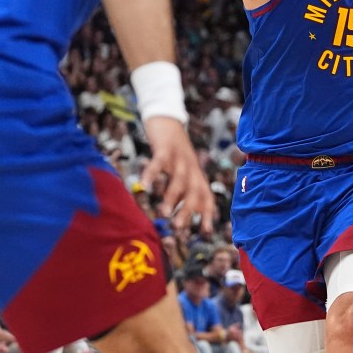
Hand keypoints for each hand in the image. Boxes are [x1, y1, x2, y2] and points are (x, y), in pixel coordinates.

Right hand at [141, 117, 215, 235]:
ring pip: (179, 179)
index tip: (204, 232)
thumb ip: (182, 190)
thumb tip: (178, 215)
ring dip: (172, 197)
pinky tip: (145, 185)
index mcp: (196, 175)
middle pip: (194, 191)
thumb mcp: (181, 171)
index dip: (207, 213)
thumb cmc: (173, 152)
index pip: (206, 196)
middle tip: (178, 229)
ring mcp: (179, 157)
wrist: (168, 120)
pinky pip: (159, 162)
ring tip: (163, 214)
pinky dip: (152, 173)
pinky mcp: (165, 148)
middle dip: (188, 210)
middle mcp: (191, 168)